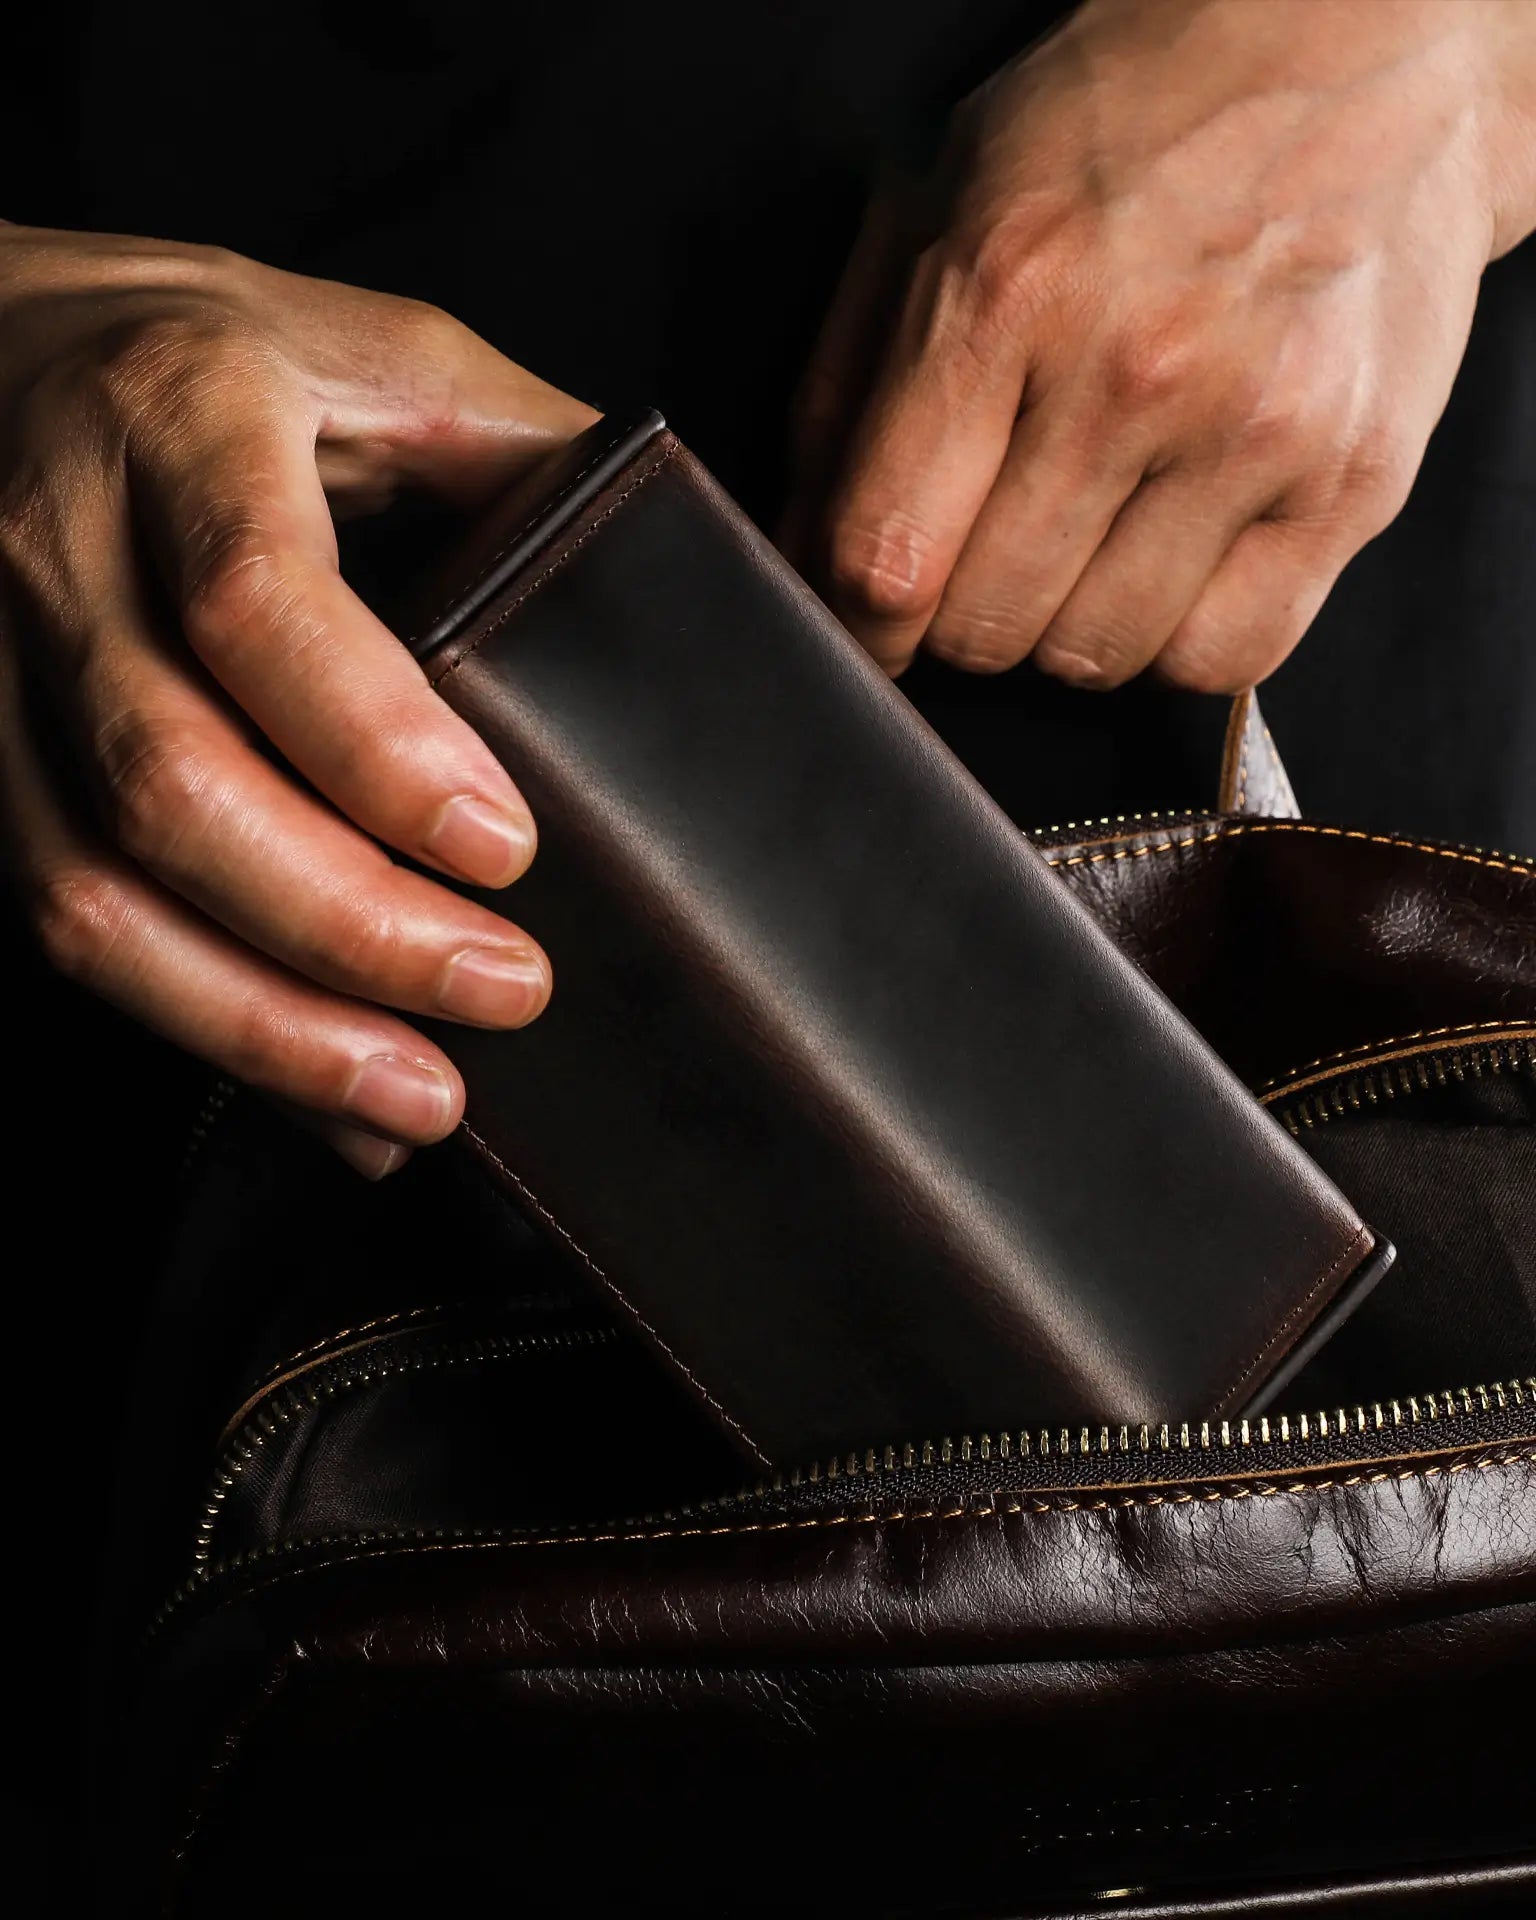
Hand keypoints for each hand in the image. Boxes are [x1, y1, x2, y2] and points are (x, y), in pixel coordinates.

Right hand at [0, 224, 595, 1175]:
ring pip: (91, 888)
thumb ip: (526, 453)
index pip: (259, 604)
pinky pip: (65, 925)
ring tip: (422, 1096)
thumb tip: (682, 580)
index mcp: (182, 418)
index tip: (505, 847)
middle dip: (346, 925)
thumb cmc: (218, 354)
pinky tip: (325, 1094)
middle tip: (505, 992)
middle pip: (170, 781)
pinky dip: (206, 1030)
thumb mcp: (388, 352)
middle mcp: (57, 548)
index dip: (376, 745)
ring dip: (263, 1022)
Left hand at [790, 0, 1535, 686]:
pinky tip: (1176, 560)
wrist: (1359, 41)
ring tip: (1097, 532)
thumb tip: (805, 551)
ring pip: (1099, 658)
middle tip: (998, 541)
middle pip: (988, 626)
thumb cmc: (1129, 122)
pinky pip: (1225, 659)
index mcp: (1005, 288)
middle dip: (967, 609)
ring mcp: (1255, 430)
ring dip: (1073, 626)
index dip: (859, 628)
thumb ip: (849, 390)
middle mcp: (1133, 369)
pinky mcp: (1354, 479)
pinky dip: (1181, 641)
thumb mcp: (935, 202)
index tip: (870, 633)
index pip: (886, 556)